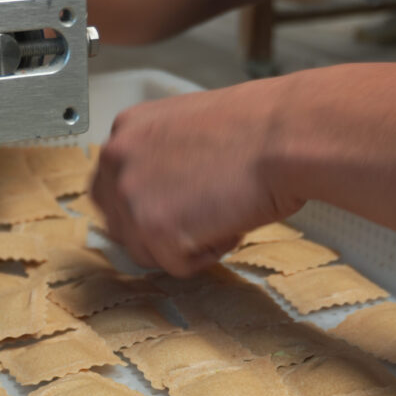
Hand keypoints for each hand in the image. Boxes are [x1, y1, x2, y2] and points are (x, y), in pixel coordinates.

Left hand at [92, 78, 302, 275]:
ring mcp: (133, 198)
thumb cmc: (257, 128)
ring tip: (222, 211)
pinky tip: (230, 220)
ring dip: (184, 244)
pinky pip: (177, 267)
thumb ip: (160, 159)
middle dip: (157, 232)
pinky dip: (208, 254)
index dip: (142, 208)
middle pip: (121, 226)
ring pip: (146, 252)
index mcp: (127, 130)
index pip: (109, 189)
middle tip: (200, 217)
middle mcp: (118, 161)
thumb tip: (158, 195)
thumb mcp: (188, 128)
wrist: (286, 135)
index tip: (168, 211)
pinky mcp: (156, 232)